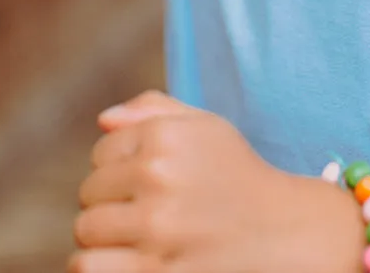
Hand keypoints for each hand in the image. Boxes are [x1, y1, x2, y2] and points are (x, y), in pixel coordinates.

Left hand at [70, 90, 360, 272]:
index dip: (122, 169)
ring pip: (85, 232)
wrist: (284, 234)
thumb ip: (155, 111)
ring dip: (105, 240)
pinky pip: (88, 267)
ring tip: (138, 240)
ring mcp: (157, 229)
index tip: (151, 182)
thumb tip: (102, 120)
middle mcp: (159, 177)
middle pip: (89, 193)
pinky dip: (99, 266)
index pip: (102, 151)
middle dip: (112, 204)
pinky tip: (127, 262)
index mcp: (168, 135)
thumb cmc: (238, 178)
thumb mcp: (207, 129)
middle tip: (148, 214)